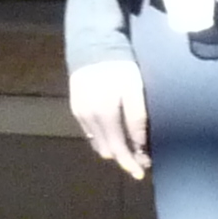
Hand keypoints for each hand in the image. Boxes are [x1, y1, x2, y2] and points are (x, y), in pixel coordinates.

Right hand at [67, 57, 148, 180]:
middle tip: (138, 160)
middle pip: (107, 149)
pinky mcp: (75, 108)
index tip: (141, 172)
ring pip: (97, 142)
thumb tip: (139, 145)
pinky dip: (101, 138)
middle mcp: (90, 119)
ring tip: (127, 148)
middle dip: (123, 157)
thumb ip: (136, 118)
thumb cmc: (119, 67)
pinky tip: (111, 134)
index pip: (119, 148)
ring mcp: (80, 114)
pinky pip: (89, 132)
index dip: (130, 162)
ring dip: (112, 149)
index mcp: (105, 116)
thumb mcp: (134, 90)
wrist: (93, 46)